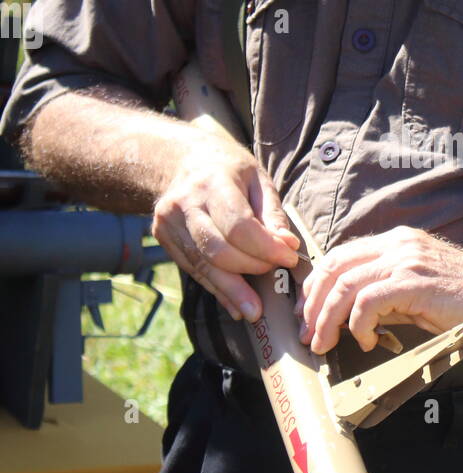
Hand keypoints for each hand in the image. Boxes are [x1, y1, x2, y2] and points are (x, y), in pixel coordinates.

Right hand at [152, 132, 299, 320]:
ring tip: (254, 312)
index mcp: (214, 182)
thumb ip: (272, 214)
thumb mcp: (258, 180)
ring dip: (232, 291)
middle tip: (275, 276)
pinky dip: (216, 289)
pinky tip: (234, 303)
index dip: (266, 248)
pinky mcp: (163, 238)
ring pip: (203, 266)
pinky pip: (193, 270)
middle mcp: (186, 203)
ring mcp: (169, 222)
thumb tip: (288, 246)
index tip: (289, 259)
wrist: (184, 160)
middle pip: (219, 251)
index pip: (239, 226)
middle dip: (251, 269)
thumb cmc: (230, 171)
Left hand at [297, 225, 462, 353]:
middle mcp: (398, 244)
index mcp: (397, 242)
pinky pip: (367, 301)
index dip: (317, 288)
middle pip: (333, 267)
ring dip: (327, 319)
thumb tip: (352, 318)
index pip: (339, 256)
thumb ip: (387, 297)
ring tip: (326, 343)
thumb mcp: (419, 293)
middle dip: (313, 304)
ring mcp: (406, 260)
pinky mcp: (415, 281)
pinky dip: (357, 324)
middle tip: (309, 335)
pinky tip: (367, 340)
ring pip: (344, 284)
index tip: (311, 317)